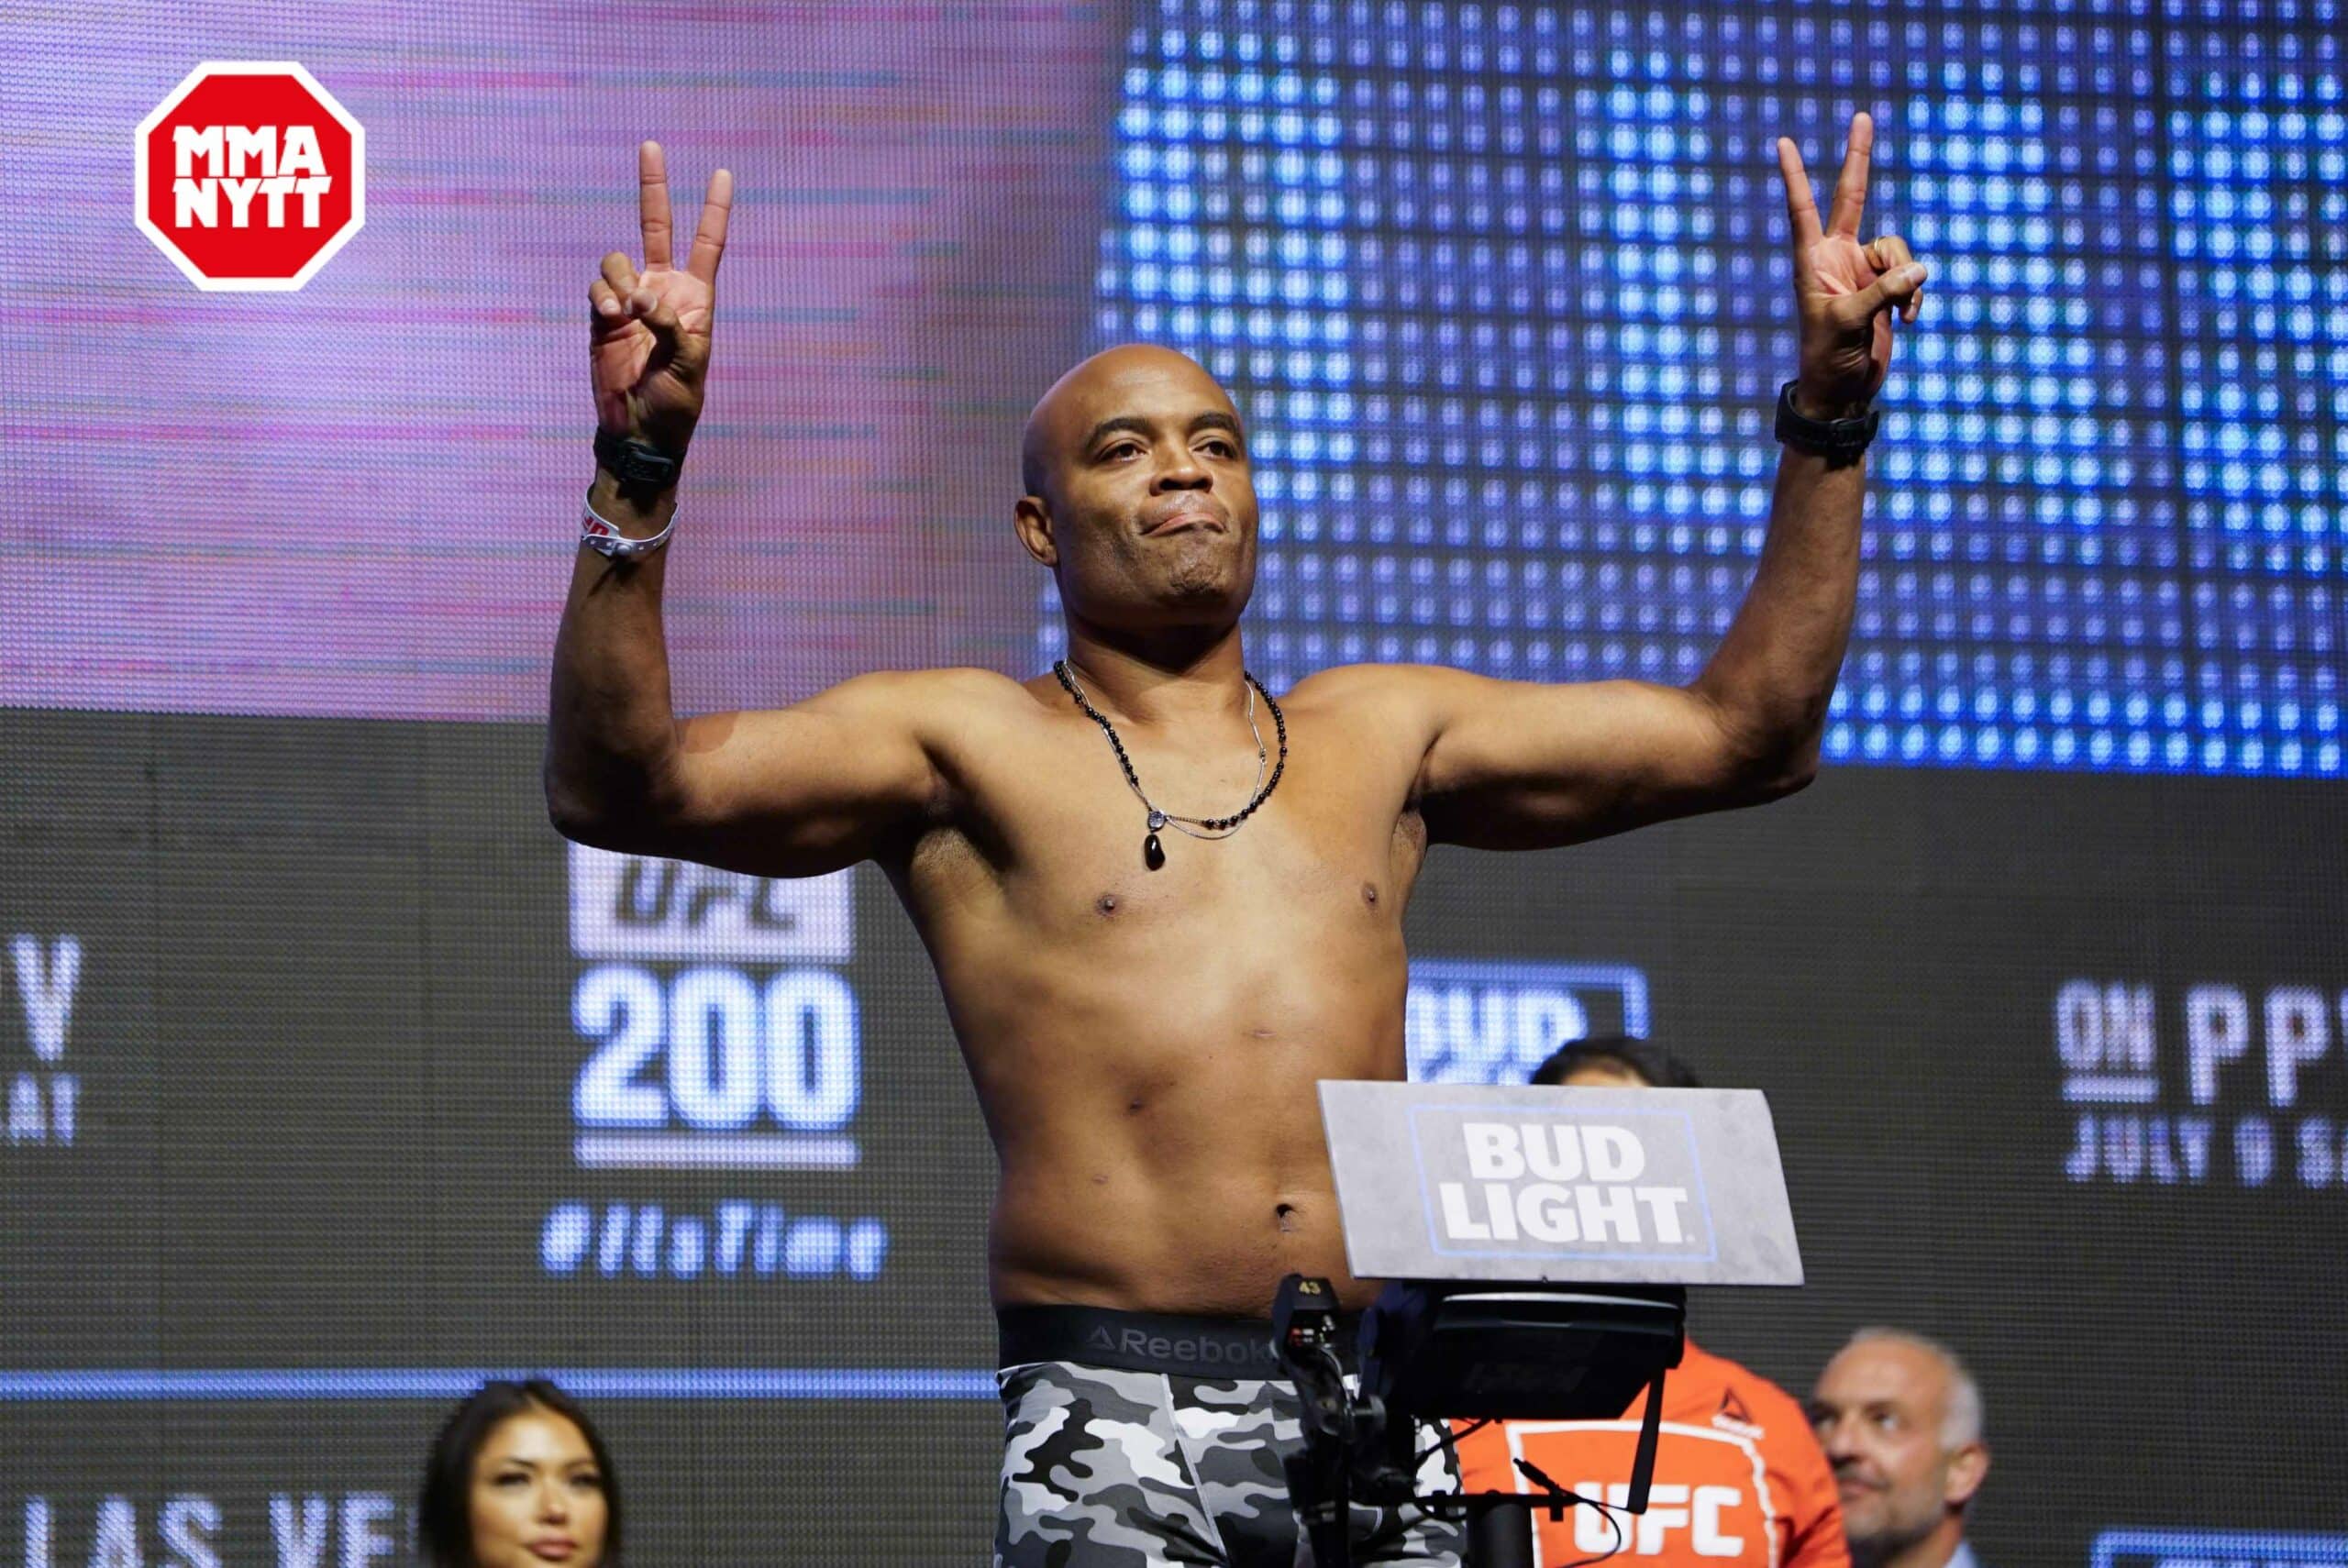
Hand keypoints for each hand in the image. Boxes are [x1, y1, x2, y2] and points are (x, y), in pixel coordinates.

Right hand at [588, 141, 733, 458]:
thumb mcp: (690, 364)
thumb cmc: (675, 402)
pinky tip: (612, 318)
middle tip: (652, 145)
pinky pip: (598, 288)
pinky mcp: (602, 316)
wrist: (639, 429)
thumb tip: (642, 295)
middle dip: (654, 186)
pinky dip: (603, 297)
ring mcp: (629, 301)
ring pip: (617, 260)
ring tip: (625, 314)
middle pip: (657, 226)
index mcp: (695, 299)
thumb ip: (672, 325)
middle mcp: (662, 291)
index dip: (715, 209)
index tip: (722, 174)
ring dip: (618, 280)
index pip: (708, 244)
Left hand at [1775, 113, 1926, 413]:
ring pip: (1897, 246)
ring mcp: (1863, 270)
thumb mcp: (1850, 324)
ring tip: (1901, 313)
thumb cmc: (1829, 359)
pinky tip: (1908, 322)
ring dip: (1906, 278)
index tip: (1781, 143)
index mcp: (1813, 261)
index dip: (1795, 176)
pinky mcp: (1886, 287)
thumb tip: (1919, 268)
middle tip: (1861, 115)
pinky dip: (1915, 296)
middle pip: (1853, 197)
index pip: (1803, 209)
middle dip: (1859, 158)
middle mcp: (1837, 257)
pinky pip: (1912, 274)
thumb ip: (1883, 292)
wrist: (1844, 390)